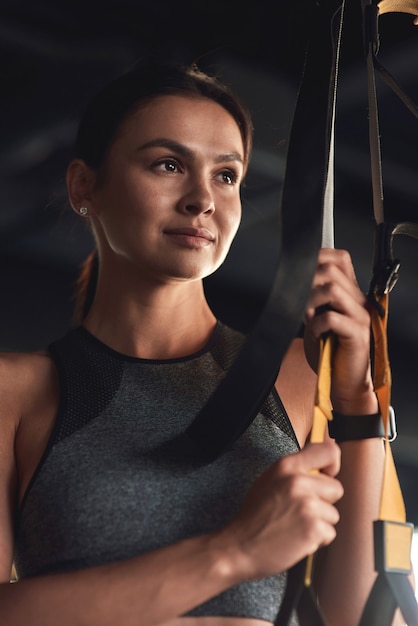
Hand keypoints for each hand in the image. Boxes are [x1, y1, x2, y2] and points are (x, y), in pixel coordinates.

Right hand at [219, 442, 342, 579]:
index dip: (332, 464)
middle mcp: (298, 481)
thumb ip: (295, 470)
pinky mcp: (313, 528)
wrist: (240, 546)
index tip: (327, 475)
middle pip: (336, 488)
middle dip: (323, 502)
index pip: (328, 451)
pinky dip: (316, 540)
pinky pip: (330, 533)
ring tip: (295, 525)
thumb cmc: (255, 515)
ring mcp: (307, 505)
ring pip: (333, 514)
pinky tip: (296, 538)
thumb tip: (323, 466)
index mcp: (286, 466)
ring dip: (319, 523)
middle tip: (301, 510)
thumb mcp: (270, 480)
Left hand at [304, 248, 377, 414]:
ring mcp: (359, 316)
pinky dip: (315, 325)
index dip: (317, 259)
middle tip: (302, 305)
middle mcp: (358, 302)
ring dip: (311, 302)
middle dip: (308, 284)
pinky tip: (315, 334)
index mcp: (351, 295)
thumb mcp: (318, 320)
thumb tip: (295, 281)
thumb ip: (313, 299)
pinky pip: (331, 318)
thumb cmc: (329, 354)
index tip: (300, 276)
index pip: (340, 259)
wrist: (344, 384)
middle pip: (332, 270)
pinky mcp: (356, 334)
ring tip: (308, 319)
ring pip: (332, 289)